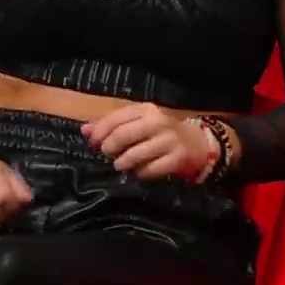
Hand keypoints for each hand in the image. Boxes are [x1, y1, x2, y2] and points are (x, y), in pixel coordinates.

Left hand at [83, 104, 215, 180]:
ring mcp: (170, 140)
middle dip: (109, 149)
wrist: (199, 144)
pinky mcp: (177, 158)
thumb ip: (112, 126)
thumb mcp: (139, 124)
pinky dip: (140, 174)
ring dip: (122, 164)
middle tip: (109, 156)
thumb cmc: (162, 134)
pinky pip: (149, 170)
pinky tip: (140, 172)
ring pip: (133, 155)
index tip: (93, 144)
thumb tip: (85, 130)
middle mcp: (159, 122)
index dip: (99, 133)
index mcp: (147, 110)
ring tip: (122, 165)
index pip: (115, 119)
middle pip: (122, 136)